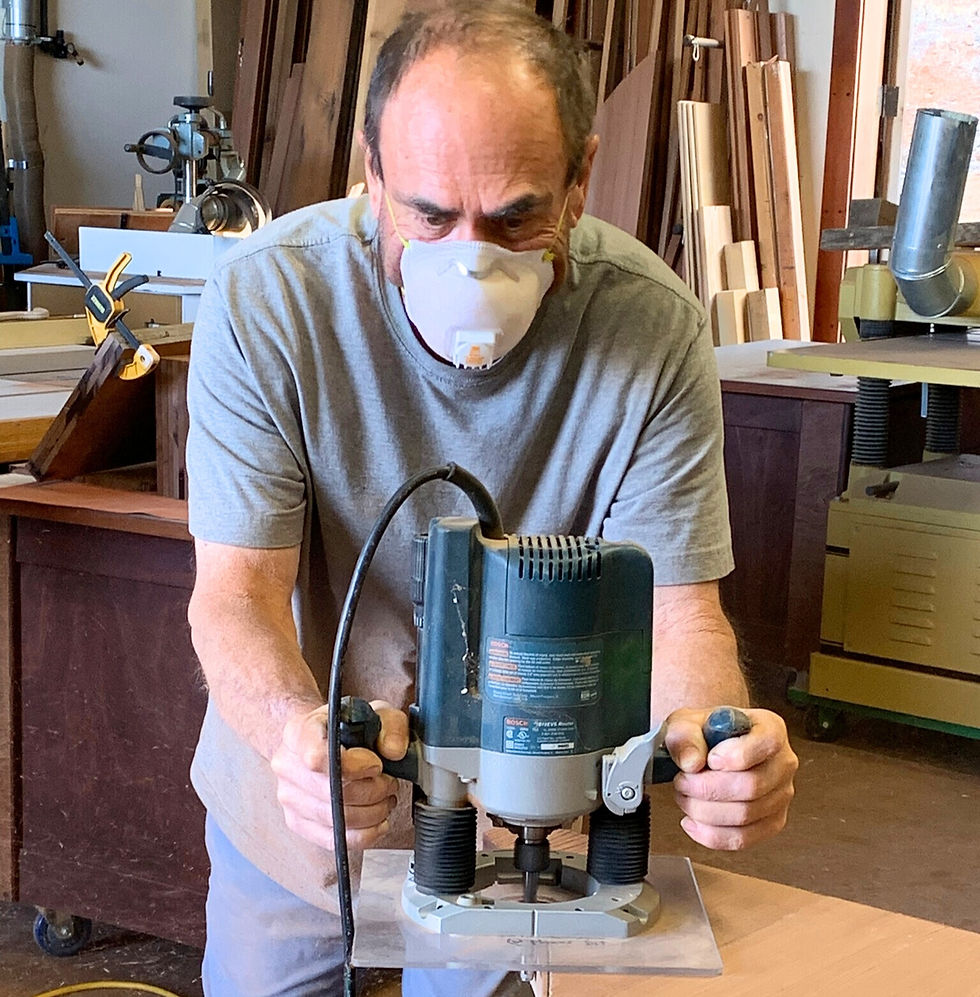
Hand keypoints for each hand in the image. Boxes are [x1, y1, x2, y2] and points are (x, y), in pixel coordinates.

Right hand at [270, 700, 408, 850]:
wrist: (322, 740)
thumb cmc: (347, 727)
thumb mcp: (375, 713)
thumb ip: (391, 726)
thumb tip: (394, 752)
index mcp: (298, 732)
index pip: (317, 757)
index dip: (353, 766)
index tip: (376, 764)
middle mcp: (286, 765)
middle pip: (333, 792)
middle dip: (373, 790)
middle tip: (389, 782)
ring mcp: (289, 797)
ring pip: (336, 819)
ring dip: (372, 812)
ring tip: (384, 797)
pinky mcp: (297, 822)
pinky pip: (333, 839)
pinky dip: (363, 834)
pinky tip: (377, 820)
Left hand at [664, 706, 797, 849]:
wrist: (707, 748)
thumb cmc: (704, 734)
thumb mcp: (687, 723)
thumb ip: (686, 737)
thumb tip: (691, 762)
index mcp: (771, 729)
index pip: (765, 744)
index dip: (734, 756)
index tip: (709, 759)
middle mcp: (783, 763)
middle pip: (751, 786)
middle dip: (707, 788)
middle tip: (682, 781)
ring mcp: (780, 796)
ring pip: (745, 815)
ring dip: (704, 811)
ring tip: (685, 797)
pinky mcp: (771, 823)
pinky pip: (744, 838)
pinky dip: (712, 834)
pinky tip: (693, 821)